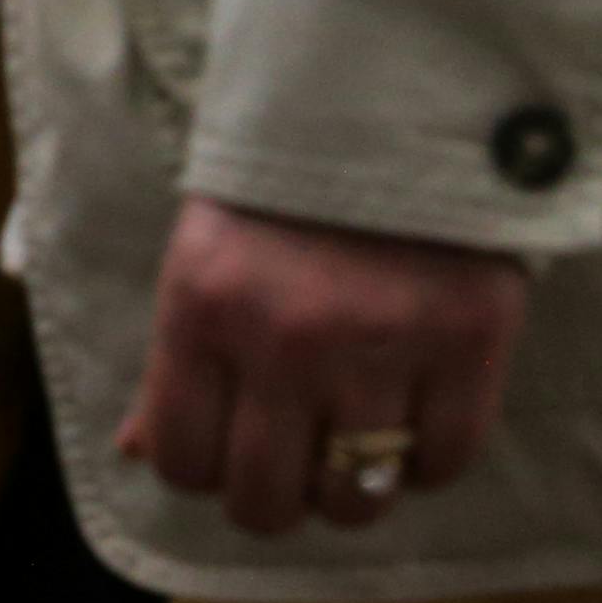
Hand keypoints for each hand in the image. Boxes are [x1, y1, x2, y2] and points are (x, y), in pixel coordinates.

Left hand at [119, 192, 531, 535]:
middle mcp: (283, 337)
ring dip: (354, 487)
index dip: (206, 472)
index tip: (230, 451)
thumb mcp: (200, 258)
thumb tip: (134, 452)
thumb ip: (169, 361)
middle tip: (296, 466)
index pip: (180, 461)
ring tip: (358, 446)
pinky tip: (417, 419)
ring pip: (356, 495)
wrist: (394, 101)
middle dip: (276, 500)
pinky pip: (445, 461)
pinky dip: (430, 460)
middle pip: (265, 500)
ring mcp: (380, 343)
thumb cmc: (280, 191)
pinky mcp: (467, 339)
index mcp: (200, 309)